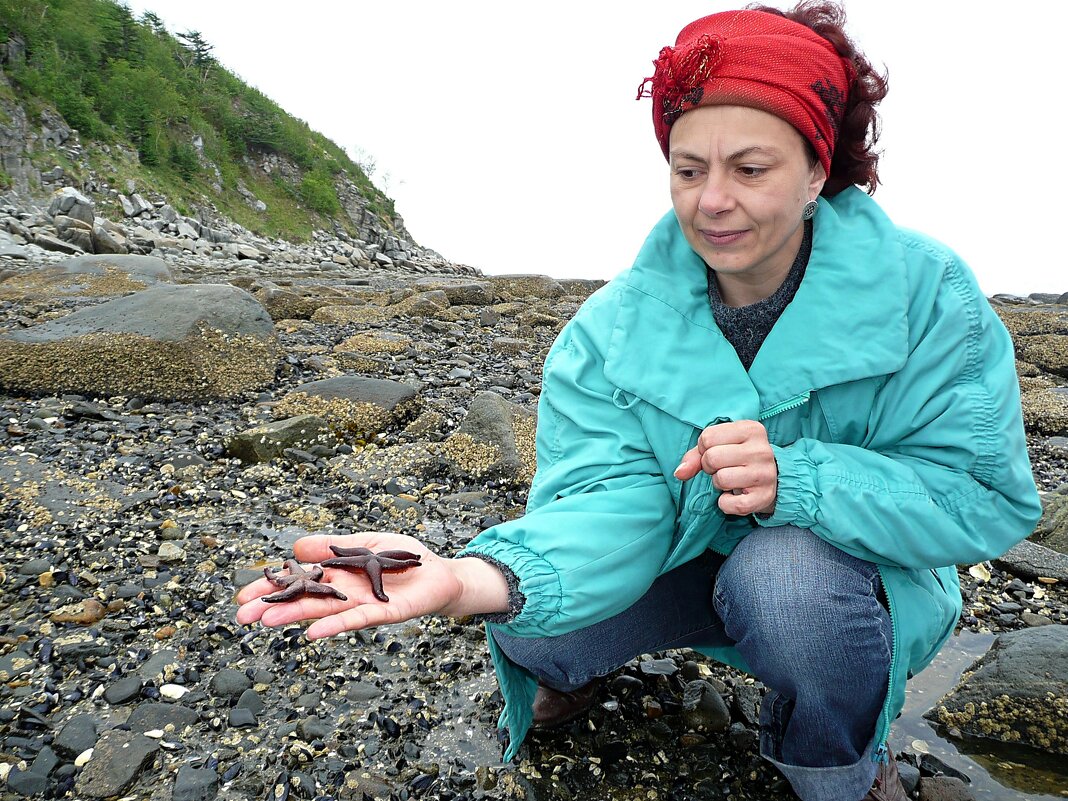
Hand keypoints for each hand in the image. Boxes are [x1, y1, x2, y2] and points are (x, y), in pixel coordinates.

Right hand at [236, 531, 469, 639]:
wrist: (440, 573)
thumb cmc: (404, 559)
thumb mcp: (365, 542)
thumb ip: (333, 545)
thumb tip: (297, 546)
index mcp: (337, 575)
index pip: (298, 581)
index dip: (272, 588)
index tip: (243, 597)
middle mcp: (344, 593)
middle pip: (303, 600)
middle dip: (272, 607)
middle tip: (241, 617)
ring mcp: (361, 604)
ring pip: (323, 611)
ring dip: (295, 617)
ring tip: (265, 622)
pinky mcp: (384, 612)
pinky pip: (356, 620)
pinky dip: (334, 626)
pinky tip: (311, 634)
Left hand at [673, 420, 777, 515]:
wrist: (774, 479)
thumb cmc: (739, 458)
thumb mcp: (720, 446)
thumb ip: (695, 455)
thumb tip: (679, 473)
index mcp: (751, 429)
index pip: (707, 437)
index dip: (704, 449)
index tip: (718, 452)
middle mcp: (761, 450)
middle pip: (712, 458)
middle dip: (710, 466)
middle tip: (723, 468)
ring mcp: (765, 474)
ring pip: (721, 479)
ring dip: (718, 483)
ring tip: (731, 480)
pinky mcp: (764, 497)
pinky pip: (730, 504)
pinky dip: (725, 504)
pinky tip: (734, 496)